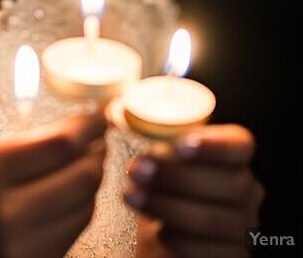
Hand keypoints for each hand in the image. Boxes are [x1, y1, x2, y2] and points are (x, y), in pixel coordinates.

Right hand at [0, 110, 106, 257]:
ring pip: (83, 211)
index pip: (58, 144)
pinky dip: (73, 214)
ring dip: (88, 185)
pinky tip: (64, 199)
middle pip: (82, 179)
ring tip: (81, 166)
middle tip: (96, 140)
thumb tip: (47, 139)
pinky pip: (69, 239)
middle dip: (96, 154)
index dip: (89, 126)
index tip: (101, 114)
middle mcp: (4, 215)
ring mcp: (19, 251)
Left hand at [125, 124, 263, 257]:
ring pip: (214, 219)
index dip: (214, 145)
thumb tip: (115, 115)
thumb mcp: (160, 158)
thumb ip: (153, 138)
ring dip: (167, 205)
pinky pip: (208, 251)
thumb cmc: (163, 186)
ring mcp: (241, 228)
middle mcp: (245, 191)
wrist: (164, 233)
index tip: (179, 145)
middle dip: (176, 176)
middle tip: (137, 168)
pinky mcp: (229, 256)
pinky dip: (178, 237)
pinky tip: (156, 229)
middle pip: (226, 183)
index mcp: (232, 158)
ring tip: (131, 195)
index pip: (240, 144)